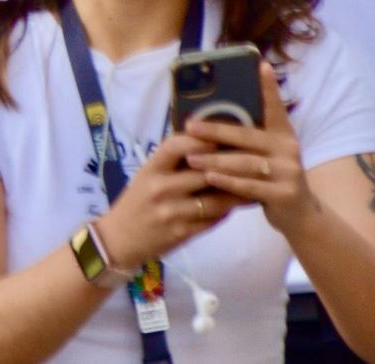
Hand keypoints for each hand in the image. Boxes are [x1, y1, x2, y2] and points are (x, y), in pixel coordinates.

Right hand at [93, 132, 246, 267]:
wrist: (120, 238)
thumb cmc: (136, 201)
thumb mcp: (146, 176)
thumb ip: (172, 163)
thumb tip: (208, 145)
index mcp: (150, 169)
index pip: (175, 146)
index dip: (200, 140)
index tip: (223, 135)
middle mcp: (160, 187)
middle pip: (204, 173)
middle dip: (231, 167)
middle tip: (253, 161)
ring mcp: (172, 211)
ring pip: (215, 200)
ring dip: (237, 193)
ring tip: (255, 186)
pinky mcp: (182, 232)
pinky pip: (213, 220)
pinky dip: (227, 212)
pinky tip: (237, 206)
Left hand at [186, 61, 314, 236]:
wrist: (300, 215)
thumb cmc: (272, 178)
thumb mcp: (267, 155)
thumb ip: (249, 139)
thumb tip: (210, 119)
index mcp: (283, 135)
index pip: (275, 108)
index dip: (268, 87)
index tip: (260, 64)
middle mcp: (288, 149)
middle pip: (247, 136)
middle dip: (215, 130)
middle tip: (189, 126)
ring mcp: (289, 172)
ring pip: (246, 162)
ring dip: (215, 160)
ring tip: (191, 157)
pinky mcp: (285, 194)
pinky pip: (251, 186)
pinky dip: (228, 182)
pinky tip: (209, 178)